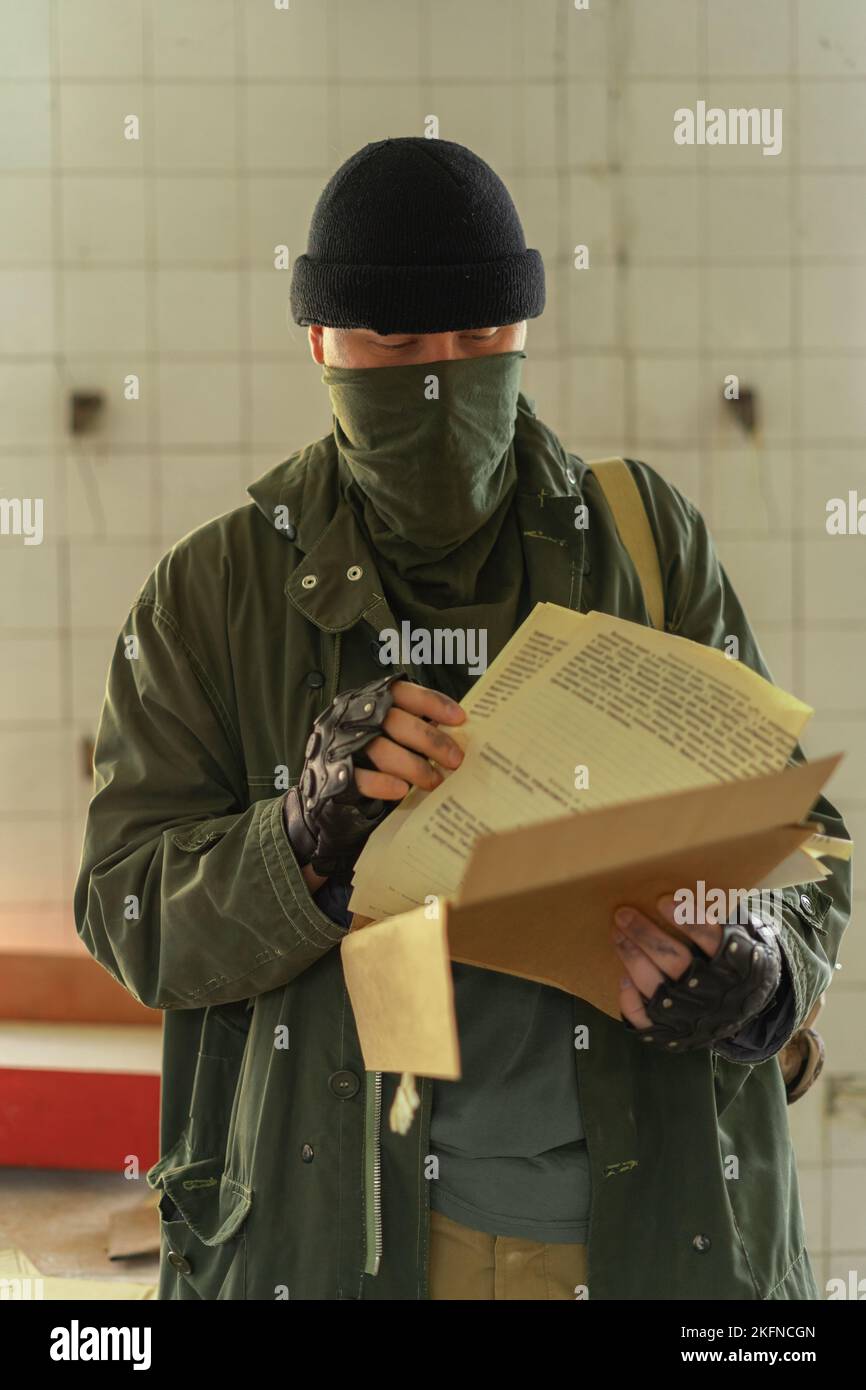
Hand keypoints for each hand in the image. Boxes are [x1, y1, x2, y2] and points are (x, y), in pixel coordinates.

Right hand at [285, 673, 464, 882]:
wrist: (323, 793)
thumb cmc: (367, 758)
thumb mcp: (388, 735)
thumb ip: (413, 729)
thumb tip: (458, 735)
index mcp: (367, 700)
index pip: (402, 692)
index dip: (432, 703)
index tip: (460, 719)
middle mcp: (351, 716)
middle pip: (395, 720)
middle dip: (430, 740)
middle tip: (455, 760)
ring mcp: (338, 743)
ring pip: (380, 748)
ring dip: (413, 766)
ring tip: (435, 781)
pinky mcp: (330, 772)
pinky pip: (359, 777)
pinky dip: (383, 783)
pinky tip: (402, 790)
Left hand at [611, 894, 781, 1051]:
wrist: (744, 1011)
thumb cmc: (734, 961)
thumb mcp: (741, 938)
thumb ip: (716, 920)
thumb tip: (675, 892)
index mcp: (737, 964)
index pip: (711, 939)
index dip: (687, 919)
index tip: (662, 899)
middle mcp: (713, 991)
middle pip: (675, 960)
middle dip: (645, 934)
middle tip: (623, 913)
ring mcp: (691, 1014)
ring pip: (654, 984)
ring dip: (631, 956)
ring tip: (617, 932)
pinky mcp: (671, 1031)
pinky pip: (644, 1016)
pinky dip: (629, 997)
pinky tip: (622, 977)